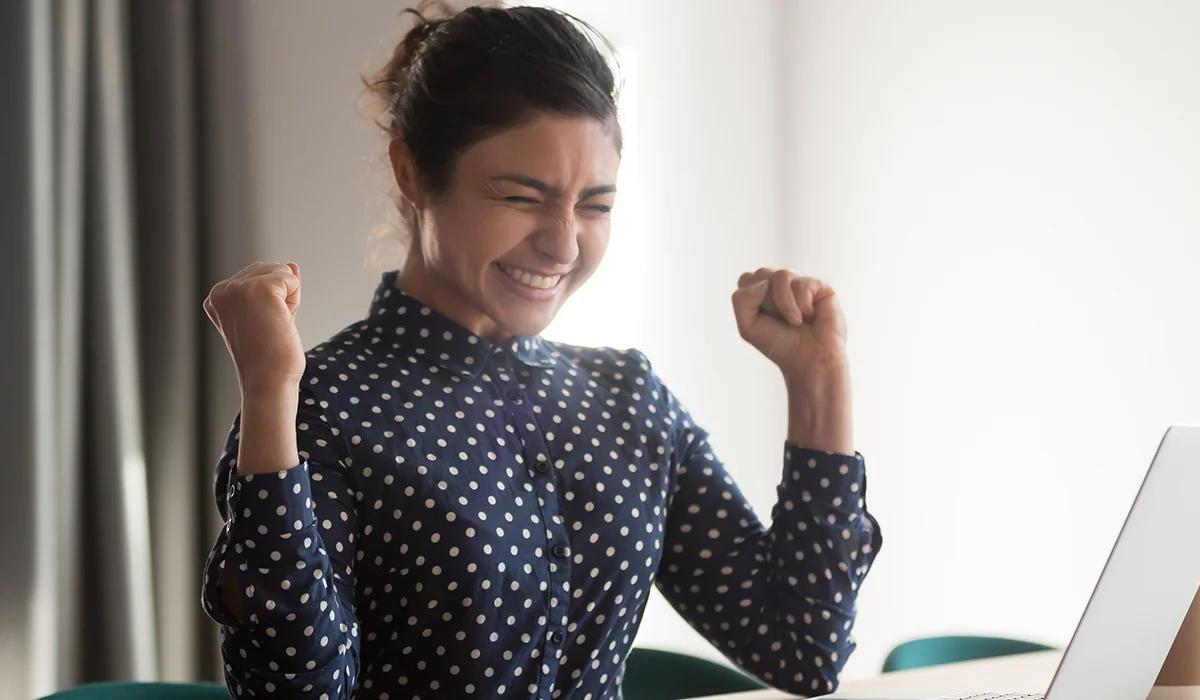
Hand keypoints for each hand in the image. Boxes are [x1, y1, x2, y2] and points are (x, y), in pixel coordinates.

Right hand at [204, 262, 305, 392]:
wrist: (268, 381)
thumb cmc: (270, 357)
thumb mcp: (270, 314)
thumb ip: (277, 288)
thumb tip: (291, 264)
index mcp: (217, 297)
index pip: (258, 275)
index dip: (272, 301)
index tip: (260, 327)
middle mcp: (221, 290)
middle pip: (270, 268)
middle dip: (281, 296)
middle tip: (270, 328)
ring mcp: (237, 288)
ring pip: (282, 271)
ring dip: (288, 298)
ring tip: (274, 325)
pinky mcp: (257, 289)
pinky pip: (291, 278)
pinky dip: (294, 300)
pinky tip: (280, 321)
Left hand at [731, 268, 847, 383]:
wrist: (809, 360)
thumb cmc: (780, 344)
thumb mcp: (747, 326)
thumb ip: (741, 300)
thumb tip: (764, 282)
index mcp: (761, 291)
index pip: (746, 279)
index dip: (751, 301)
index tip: (764, 319)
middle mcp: (780, 283)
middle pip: (761, 273)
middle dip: (767, 302)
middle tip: (780, 320)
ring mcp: (800, 282)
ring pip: (781, 275)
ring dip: (785, 305)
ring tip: (796, 321)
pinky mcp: (819, 285)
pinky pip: (802, 284)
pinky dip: (803, 306)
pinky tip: (811, 317)